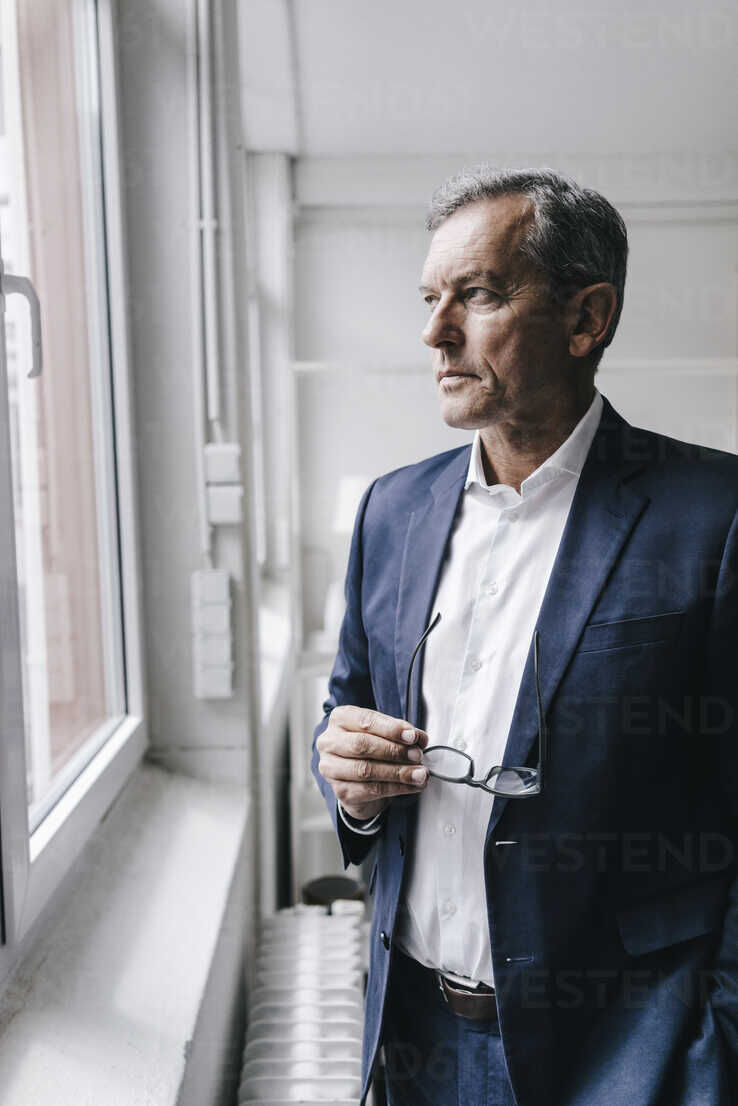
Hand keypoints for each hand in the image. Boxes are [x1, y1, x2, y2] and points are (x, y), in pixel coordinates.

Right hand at [317, 705, 428, 820]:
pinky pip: (371, 790)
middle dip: (394, 751)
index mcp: (339, 719)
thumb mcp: (383, 732)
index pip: (365, 721)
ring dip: (398, 773)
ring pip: (366, 770)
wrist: (357, 777)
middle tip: (417, 755)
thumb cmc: (370, 747)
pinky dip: (397, 788)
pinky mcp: (341, 791)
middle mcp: (330, 742)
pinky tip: (411, 785)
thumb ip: (399, 732)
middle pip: (362, 745)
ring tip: (419, 773)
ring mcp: (331, 768)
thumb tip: (417, 738)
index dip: (391, 729)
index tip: (412, 736)